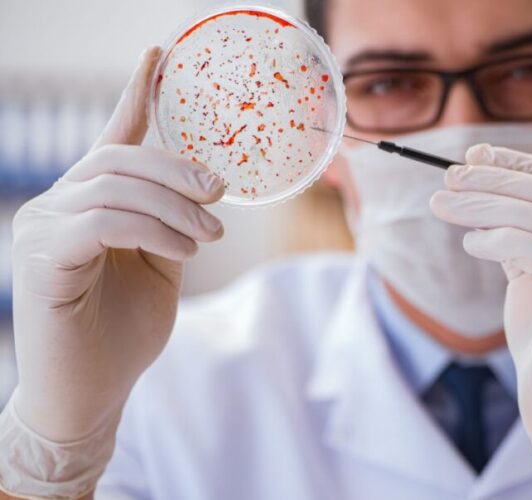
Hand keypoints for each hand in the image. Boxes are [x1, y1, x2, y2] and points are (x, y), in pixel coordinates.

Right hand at [0, 46, 223, 497]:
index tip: (158, 55)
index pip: (111, 138)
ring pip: (117, 186)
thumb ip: (172, 221)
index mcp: (89, 202)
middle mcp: (58, 205)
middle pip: (121, 158)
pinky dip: (154, 229)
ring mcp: (43, 228)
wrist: (93, 392)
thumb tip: (203, 186)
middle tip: (221, 192)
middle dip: (178, 169)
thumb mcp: (162, 264)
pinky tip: (184, 248)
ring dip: (176, 206)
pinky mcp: (44, 257)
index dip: (135, 94)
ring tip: (211, 235)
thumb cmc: (124, 331)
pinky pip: (105, 221)